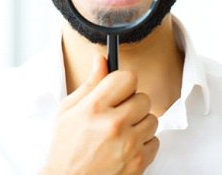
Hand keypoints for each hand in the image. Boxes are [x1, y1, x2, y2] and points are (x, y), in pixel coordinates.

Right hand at [41, 55, 158, 174]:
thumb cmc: (66, 147)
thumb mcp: (69, 110)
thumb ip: (90, 83)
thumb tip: (101, 59)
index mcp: (95, 107)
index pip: (128, 78)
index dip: (123, 83)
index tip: (118, 89)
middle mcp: (114, 124)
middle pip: (143, 97)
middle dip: (132, 103)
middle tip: (118, 113)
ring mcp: (128, 144)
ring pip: (152, 119)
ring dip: (139, 123)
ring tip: (121, 132)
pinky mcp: (139, 163)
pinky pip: (155, 141)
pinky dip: (143, 143)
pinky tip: (126, 146)